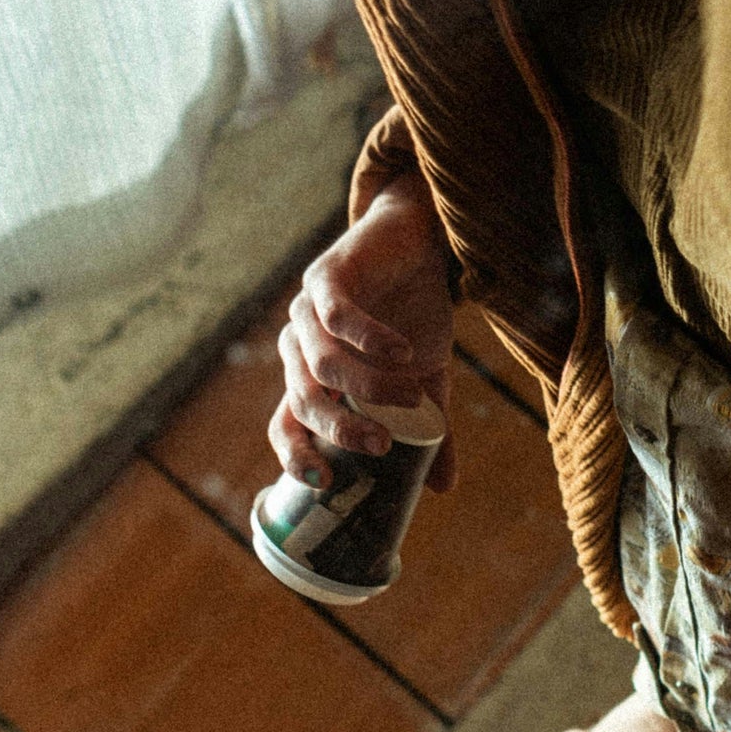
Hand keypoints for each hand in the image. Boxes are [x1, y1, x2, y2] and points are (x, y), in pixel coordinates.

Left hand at [269, 168, 458, 493]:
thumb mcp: (426, 378)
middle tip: (382, 444)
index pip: (286, 423)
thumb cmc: (414, 313)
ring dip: (367, 387)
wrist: (421, 243)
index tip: (325, 481)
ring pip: (321, 363)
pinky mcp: (326, 276)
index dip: (295, 454)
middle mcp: (300, 347)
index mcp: (313, 377)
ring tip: (412, 397)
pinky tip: (400, 352)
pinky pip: (337, 316)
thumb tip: (444, 488)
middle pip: (302, 400)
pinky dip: (369, 339)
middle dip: (339, 429)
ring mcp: (307, 311)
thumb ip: (430, 430)